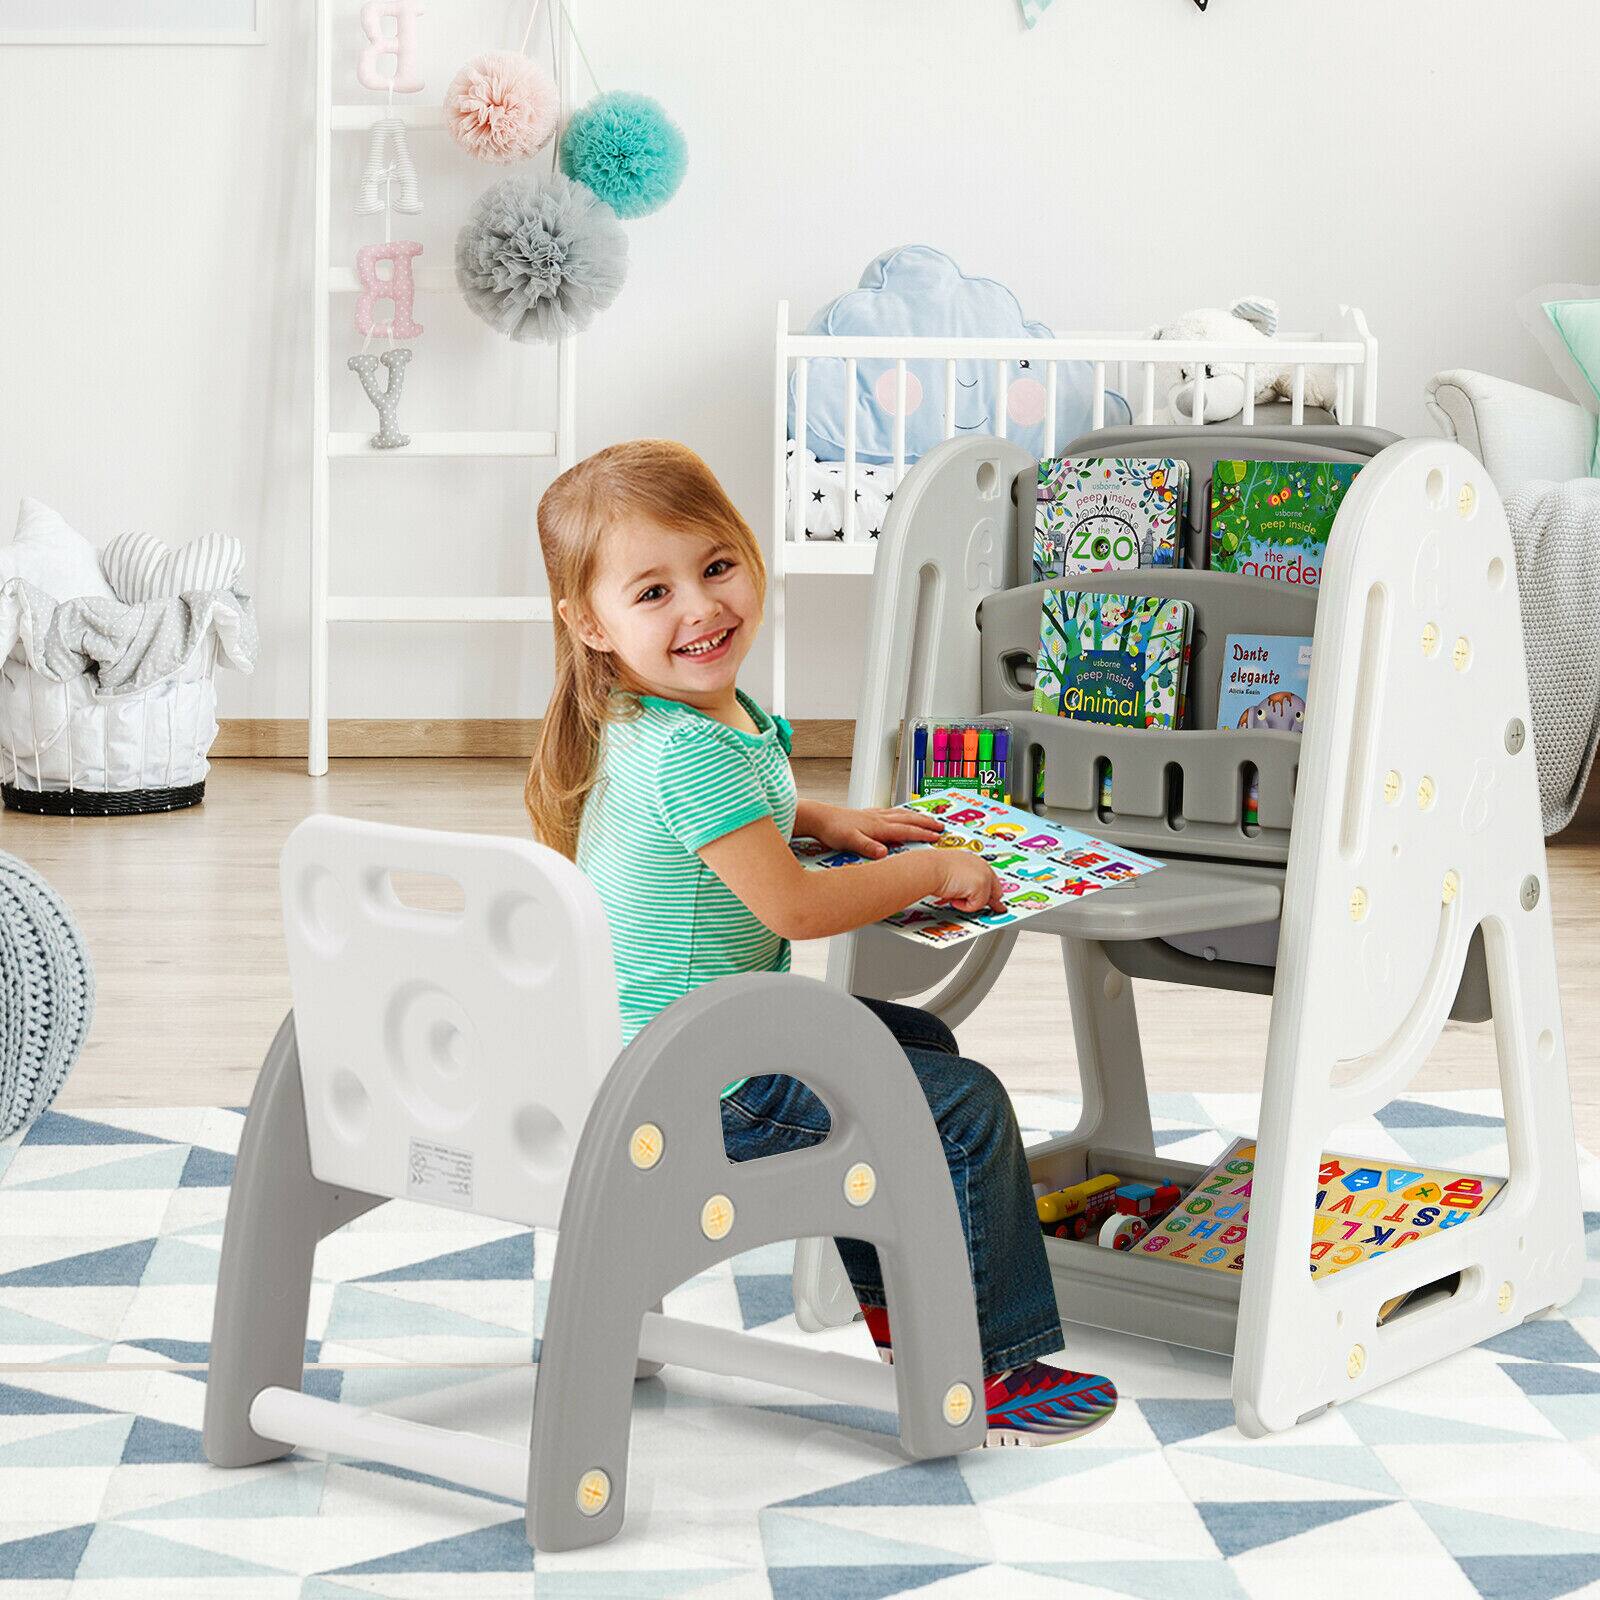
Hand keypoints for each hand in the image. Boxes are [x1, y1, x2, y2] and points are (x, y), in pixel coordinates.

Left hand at [802, 802, 943, 858]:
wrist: (818, 817)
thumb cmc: (832, 830)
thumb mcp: (850, 841)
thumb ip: (867, 847)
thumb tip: (884, 853)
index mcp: (878, 827)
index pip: (906, 830)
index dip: (923, 833)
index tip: (938, 836)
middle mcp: (878, 819)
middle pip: (908, 819)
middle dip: (926, 822)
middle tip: (941, 826)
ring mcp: (873, 815)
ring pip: (900, 814)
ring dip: (915, 816)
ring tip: (926, 818)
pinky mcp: (866, 814)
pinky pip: (889, 812)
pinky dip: (899, 813)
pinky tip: (898, 814)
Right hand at [929, 848, 1004, 914]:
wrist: (929, 868)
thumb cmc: (933, 869)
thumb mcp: (951, 873)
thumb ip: (964, 881)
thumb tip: (963, 894)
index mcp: (973, 861)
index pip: (988, 878)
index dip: (990, 891)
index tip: (995, 901)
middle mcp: (981, 866)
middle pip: (996, 890)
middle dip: (992, 901)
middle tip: (997, 910)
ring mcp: (983, 875)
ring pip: (985, 900)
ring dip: (970, 902)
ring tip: (954, 896)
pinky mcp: (982, 886)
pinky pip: (977, 905)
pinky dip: (965, 906)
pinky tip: (954, 898)